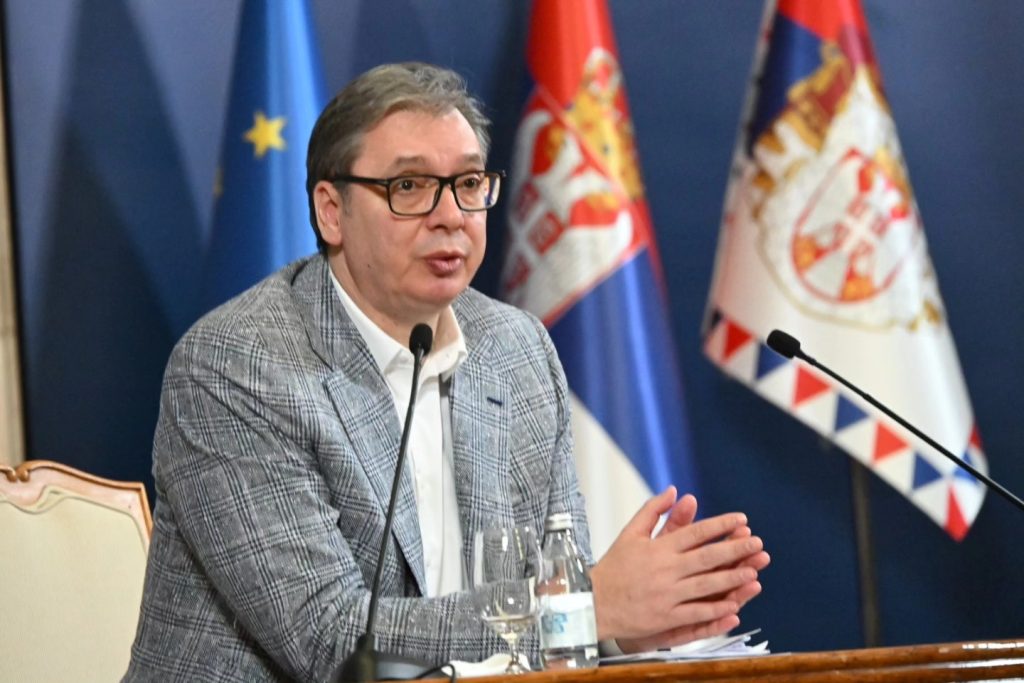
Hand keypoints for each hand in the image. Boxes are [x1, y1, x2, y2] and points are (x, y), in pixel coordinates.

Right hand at [590, 487, 768, 651]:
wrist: (592, 602)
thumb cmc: (613, 567)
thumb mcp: (630, 533)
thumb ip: (653, 510)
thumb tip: (674, 490)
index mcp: (658, 548)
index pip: (696, 532)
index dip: (721, 525)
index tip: (741, 520)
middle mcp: (665, 570)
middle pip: (707, 557)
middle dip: (734, 549)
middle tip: (757, 543)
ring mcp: (667, 595)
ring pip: (706, 585)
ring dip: (731, 578)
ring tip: (752, 571)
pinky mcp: (666, 617)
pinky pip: (696, 613)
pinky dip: (715, 610)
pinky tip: (733, 605)